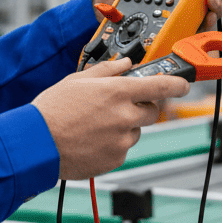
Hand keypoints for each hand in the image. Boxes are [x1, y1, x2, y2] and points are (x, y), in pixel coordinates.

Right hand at [32, 59, 188, 178]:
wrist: (38, 142)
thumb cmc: (53, 109)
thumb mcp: (78, 79)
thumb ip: (107, 70)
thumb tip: (125, 63)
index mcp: (117, 92)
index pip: (161, 86)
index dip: (177, 84)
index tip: (183, 84)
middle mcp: (124, 116)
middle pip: (151, 111)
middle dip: (141, 106)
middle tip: (119, 104)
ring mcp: (121, 140)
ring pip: (135, 130)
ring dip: (124, 125)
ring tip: (96, 124)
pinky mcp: (115, 159)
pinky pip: (123, 148)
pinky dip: (113, 142)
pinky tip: (92, 138)